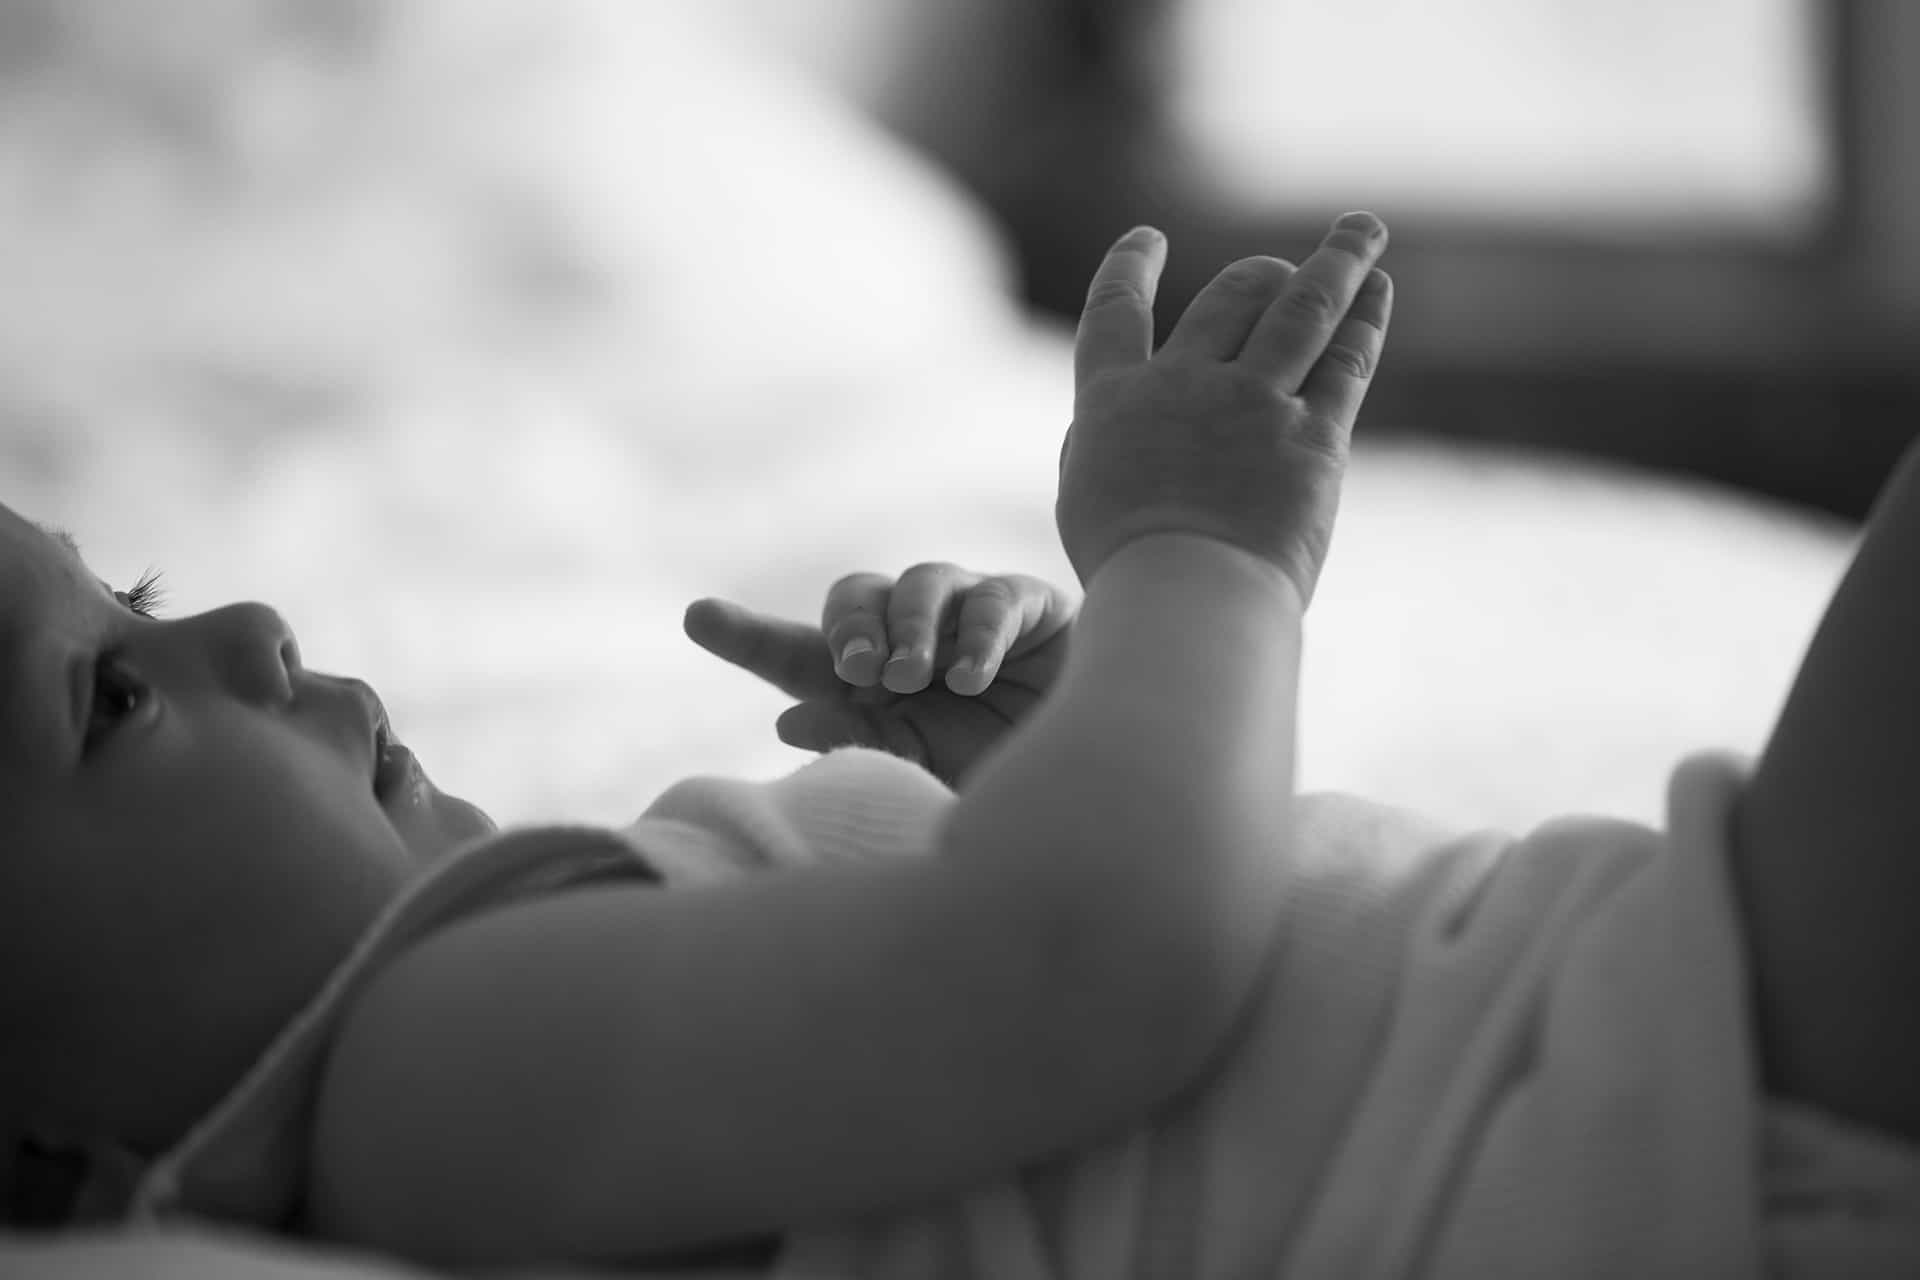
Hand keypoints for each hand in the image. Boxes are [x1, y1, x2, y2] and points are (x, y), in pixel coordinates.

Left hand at [683, 565, 1077, 787]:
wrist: (1099, 784)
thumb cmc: (1001, 781)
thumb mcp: (922, 773)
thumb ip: (861, 742)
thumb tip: (788, 712)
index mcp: (869, 687)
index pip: (795, 653)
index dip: (746, 634)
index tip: (698, 616)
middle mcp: (911, 639)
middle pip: (856, 596)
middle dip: (848, 625)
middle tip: (854, 669)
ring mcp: (966, 615)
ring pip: (919, 582)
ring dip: (908, 627)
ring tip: (912, 678)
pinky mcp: (1027, 606)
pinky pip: (991, 598)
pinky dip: (975, 634)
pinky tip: (969, 677)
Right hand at [1057, 214, 1392, 602]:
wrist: (1183, 593)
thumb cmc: (1127, 569)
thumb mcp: (1086, 500)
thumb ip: (1106, 445)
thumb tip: (1126, 417)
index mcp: (1115, 402)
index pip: (1115, 313)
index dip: (1129, 268)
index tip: (1146, 239)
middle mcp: (1184, 386)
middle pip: (1229, 299)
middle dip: (1259, 275)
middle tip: (1278, 269)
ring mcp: (1251, 404)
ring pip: (1301, 309)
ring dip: (1338, 260)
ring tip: (1365, 228)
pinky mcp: (1312, 436)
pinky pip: (1345, 360)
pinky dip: (1364, 318)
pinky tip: (1378, 292)